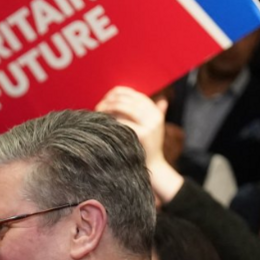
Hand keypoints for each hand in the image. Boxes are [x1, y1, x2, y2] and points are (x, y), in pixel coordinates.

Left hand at [95, 87, 182, 206]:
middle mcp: (155, 117)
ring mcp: (150, 126)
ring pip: (126, 108)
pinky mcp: (142, 135)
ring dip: (110, 106)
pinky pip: (124, 122)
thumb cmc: (148, 147)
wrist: (152, 167)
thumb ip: (155, 113)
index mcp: (156, 113)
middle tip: (100, 104)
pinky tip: (104, 121)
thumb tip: (160, 99)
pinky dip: (112, 119)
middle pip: (131, 100)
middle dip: (112, 99)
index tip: (108, 95)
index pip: (137, 96)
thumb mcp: (154, 128)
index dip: (122, 92)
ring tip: (99, 110)